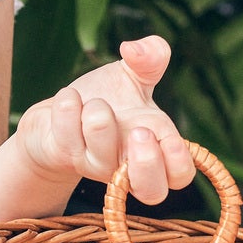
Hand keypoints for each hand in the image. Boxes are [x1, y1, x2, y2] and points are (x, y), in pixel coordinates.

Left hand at [14, 35, 194, 205]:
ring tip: (95, 103)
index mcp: (154, 145)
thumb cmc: (107, 97)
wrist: (63, 106)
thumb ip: (150, 58)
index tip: (168, 136)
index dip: (179, 162)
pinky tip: (70, 97)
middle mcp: (127, 162)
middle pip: (153, 192)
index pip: (180, 174)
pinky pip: (65, 138)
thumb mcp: (134, 75)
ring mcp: (94, 162)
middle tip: (138, 131)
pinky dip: (68, 107)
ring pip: (101, 163)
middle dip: (147, 164)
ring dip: (100, 123)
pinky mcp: (61, 154)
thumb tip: (137, 49)